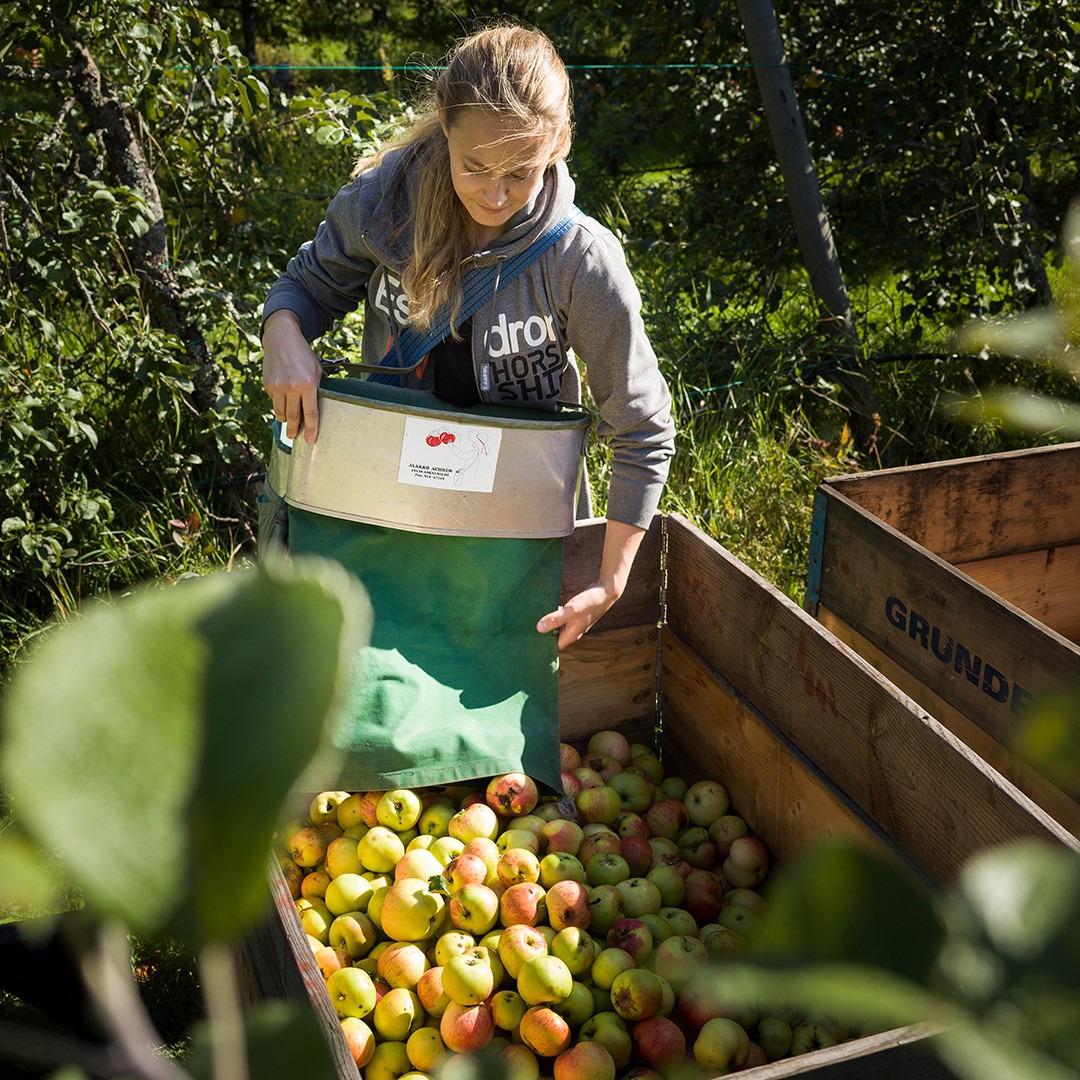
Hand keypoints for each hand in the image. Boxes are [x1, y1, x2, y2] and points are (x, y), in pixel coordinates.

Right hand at [262, 310, 322, 444]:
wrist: (281, 339)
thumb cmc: (303, 355)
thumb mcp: (316, 370)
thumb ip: (316, 389)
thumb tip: (315, 408)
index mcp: (308, 385)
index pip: (310, 414)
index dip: (311, 430)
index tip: (310, 441)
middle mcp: (292, 387)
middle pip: (293, 417)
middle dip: (294, 430)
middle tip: (295, 437)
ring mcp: (278, 387)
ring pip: (280, 412)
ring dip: (285, 420)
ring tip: (289, 424)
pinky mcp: (268, 385)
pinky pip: (274, 401)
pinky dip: (279, 404)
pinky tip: (283, 399)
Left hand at [536, 581, 619, 650]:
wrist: (605, 593)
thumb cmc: (589, 602)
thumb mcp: (570, 611)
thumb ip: (555, 619)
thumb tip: (539, 628)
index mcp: (571, 635)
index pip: (553, 647)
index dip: (541, 645)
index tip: (528, 640)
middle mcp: (572, 632)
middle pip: (554, 638)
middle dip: (542, 635)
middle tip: (526, 630)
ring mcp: (574, 624)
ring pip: (556, 628)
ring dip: (547, 625)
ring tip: (532, 620)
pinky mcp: (574, 615)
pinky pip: (560, 619)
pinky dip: (553, 616)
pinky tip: (544, 610)